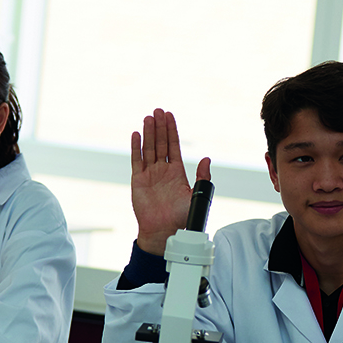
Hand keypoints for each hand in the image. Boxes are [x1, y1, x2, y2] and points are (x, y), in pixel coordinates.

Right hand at [131, 108, 210, 255]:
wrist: (164, 232)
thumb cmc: (181, 218)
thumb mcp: (196, 196)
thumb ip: (202, 177)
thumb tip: (206, 158)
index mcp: (176, 172)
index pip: (173, 146)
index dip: (172, 130)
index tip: (170, 116)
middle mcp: (162, 171)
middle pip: (161, 143)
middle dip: (160, 127)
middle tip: (158, 110)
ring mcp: (149, 175)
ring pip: (149, 149)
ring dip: (149, 133)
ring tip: (149, 117)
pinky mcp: (138, 181)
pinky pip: (136, 161)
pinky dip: (136, 147)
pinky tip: (136, 135)